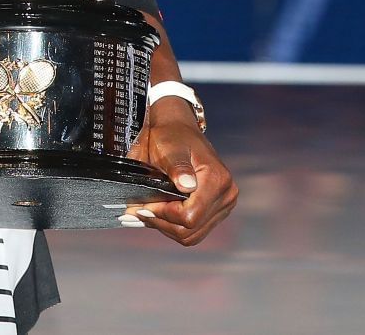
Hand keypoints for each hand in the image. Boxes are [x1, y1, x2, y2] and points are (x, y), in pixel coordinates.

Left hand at [124, 99, 237, 244]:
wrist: (178, 129)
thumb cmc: (172, 136)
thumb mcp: (170, 147)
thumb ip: (177, 167)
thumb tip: (186, 186)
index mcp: (218, 180)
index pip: (190, 216)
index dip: (163, 214)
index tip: (143, 206)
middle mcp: (226, 196)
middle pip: (191, 229)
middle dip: (161, 222)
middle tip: (138, 211)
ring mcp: (223, 205)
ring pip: (192, 235)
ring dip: (166, 227)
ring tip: (146, 213)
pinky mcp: (215, 210)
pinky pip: (195, 230)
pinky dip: (174, 227)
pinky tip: (158, 214)